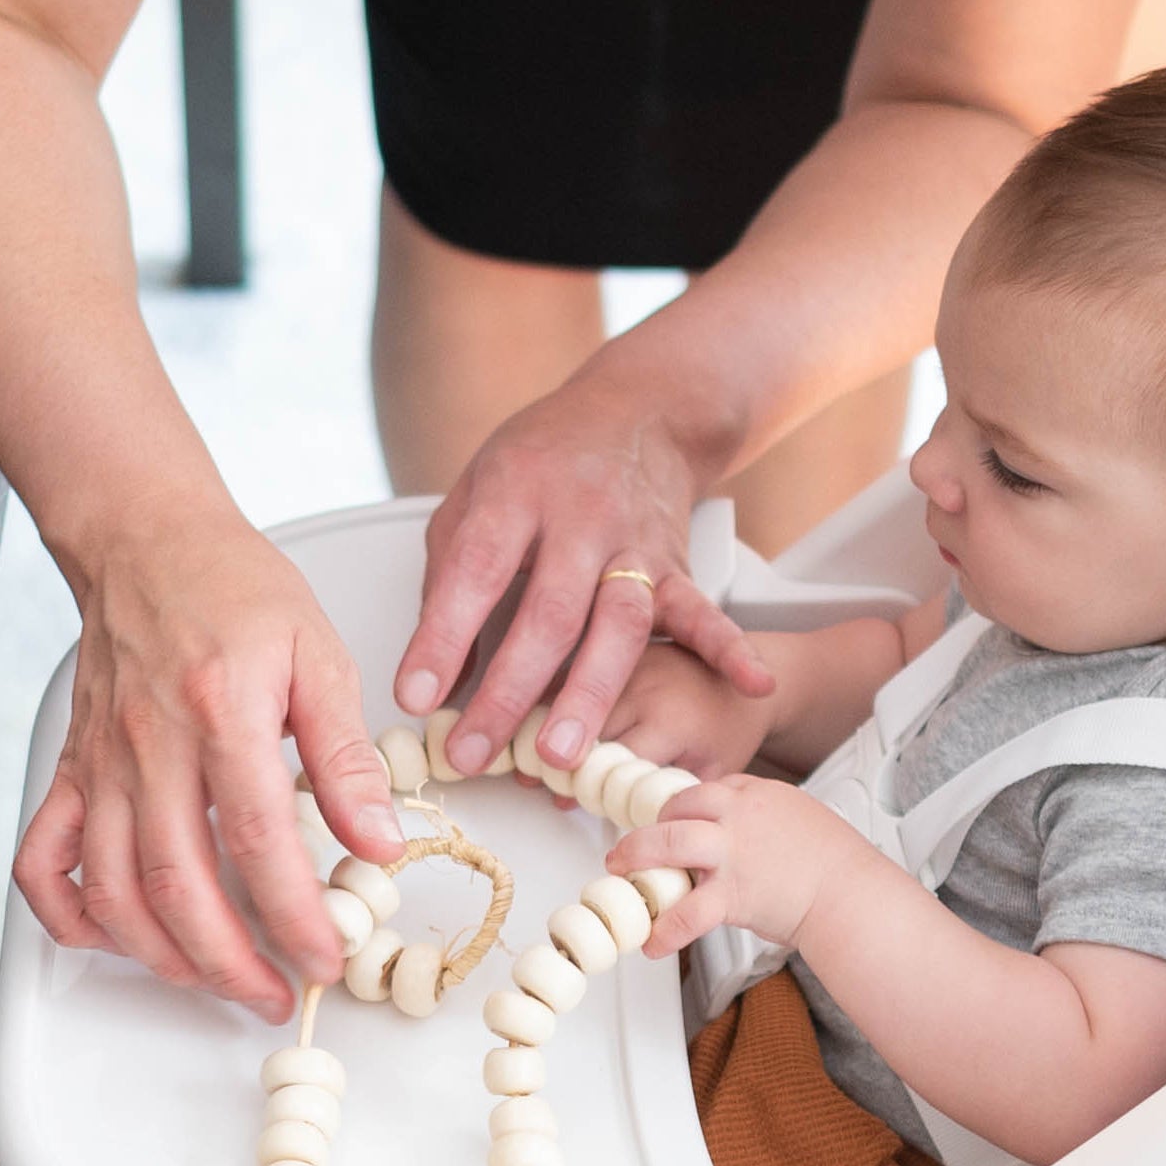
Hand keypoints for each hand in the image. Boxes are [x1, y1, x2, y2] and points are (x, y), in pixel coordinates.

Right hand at [16, 500, 406, 1016]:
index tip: (326, 957)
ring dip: (163, 956)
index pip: (259, 841)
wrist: (145, 538)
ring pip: (112, 890)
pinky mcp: (71, 770)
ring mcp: (100, 764)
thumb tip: (380, 843)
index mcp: (220, 713)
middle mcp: (149, 746)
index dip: (293, 915)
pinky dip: (71, 916)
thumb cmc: (234, 589)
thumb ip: (349, 756)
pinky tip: (117, 937)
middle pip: (177, 885)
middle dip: (229, 962)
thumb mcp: (319, 655)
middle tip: (275, 994)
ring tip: (216, 982)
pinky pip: (44, 861)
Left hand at [396, 383, 772, 780]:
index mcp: (515, 493)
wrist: (637, 409)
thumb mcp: (473, 496)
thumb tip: (432, 684)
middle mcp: (579, 517)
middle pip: (548, 614)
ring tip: (564, 756)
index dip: (442, 637)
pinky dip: (728, 649)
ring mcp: (633, 543)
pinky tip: (749, 683)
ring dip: (590, 694)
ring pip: (616, 626)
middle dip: (510, 692)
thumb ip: (447, 585)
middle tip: (478, 754)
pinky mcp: (675, 564)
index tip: (416, 696)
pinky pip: (702, 612)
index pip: (474, 571)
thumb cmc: (542, 461)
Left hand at [614, 773, 887, 959]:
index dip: (684, 808)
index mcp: (760, 795)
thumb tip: (752, 839)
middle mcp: (741, 816)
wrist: (854, 895)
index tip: (673, 824)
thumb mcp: (805, 821)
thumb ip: (771, 823)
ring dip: (636, 858)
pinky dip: (666, 930)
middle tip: (628, 847)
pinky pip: (687, 912)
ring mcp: (733, 852)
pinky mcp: (733, 894)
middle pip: (677, 807)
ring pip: (668, 843)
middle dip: (647, 827)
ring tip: (620, 875)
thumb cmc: (839, 866)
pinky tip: (654, 943)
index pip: (708, 790)